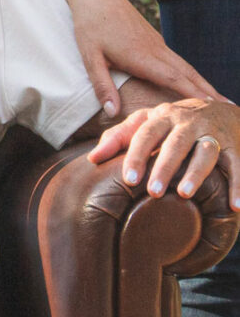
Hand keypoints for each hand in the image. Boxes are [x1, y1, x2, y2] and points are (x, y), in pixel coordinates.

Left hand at [65, 0, 219, 114]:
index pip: (173, 79)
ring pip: (185, 65)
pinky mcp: (153, 39)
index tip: (212, 108)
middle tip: (230, 108)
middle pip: (187, 73)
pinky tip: (194, 82)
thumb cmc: (89, 25)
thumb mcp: (89, 56)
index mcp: (141, 56)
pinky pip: (177, 59)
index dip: (193, 94)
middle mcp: (155, 49)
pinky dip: (191, 73)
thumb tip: (113, 113)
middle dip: (208, 92)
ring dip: (203, 82)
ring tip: (219, 99)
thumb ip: (102, 85)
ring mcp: (156, 43)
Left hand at [87, 99, 239, 209]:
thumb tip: (92, 158)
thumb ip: (119, 137)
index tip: (128, 180)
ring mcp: (213, 133)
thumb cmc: (173, 122)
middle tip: (153, 193)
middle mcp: (188, 122)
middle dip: (164, 167)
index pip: (145, 134)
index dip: (136, 156)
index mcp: (163, 116)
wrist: (222, 110)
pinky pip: (238, 165)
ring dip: (196, 173)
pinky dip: (239, 185)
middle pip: (175, 143)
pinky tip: (235, 206)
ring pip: (206, 151)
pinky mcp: (235, 146)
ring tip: (185, 193)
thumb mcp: (146, 122)